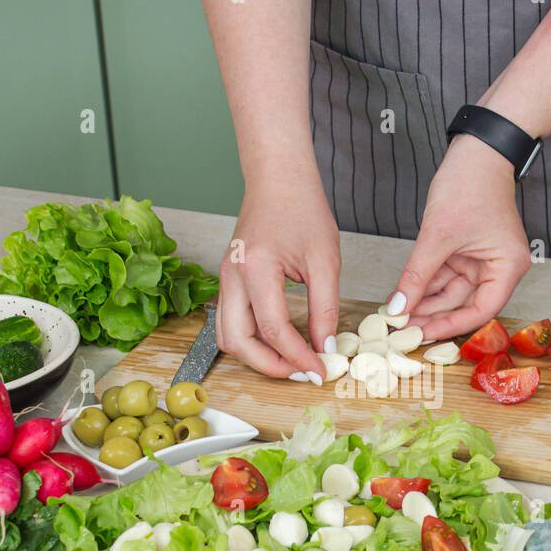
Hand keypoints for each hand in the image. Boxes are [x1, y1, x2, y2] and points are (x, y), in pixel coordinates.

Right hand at [216, 169, 339, 381]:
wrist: (278, 178)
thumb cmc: (302, 207)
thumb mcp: (325, 260)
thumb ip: (325, 308)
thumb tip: (324, 346)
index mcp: (256, 268)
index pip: (273, 330)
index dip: (298, 357)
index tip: (320, 370)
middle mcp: (232, 276)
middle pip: (237, 342)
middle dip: (269, 366)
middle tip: (302, 371)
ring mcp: (225, 279)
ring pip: (227, 336)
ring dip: (256, 356)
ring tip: (291, 360)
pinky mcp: (229, 280)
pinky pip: (231, 322)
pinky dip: (252, 339)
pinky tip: (280, 341)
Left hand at [391, 135, 531, 339]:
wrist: (476, 151)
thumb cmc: (470, 185)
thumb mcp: (438, 236)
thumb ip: (417, 275)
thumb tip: (399, 307)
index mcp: (507, 267)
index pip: (481, 311)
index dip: (451, 325)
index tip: (423, 333)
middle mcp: (499, 268)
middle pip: (465, 304)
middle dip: (432, 315)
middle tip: (402, 329)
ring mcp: (482, 260)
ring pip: (451, 292)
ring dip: (425, 302)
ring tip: (398, 314)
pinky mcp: (467, 251)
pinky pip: (445, 276)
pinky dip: (425, 284)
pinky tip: (404, 296)